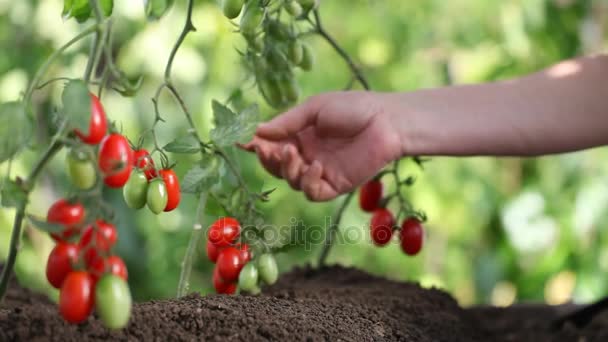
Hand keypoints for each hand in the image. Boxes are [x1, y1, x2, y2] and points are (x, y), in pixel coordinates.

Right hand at [243, 91, 403, 200]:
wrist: (387, 121)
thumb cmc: (354, 108)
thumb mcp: (314, 109)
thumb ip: (287, 123)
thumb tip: (256, 132)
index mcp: (300, 135)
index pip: (272, 144)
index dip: (257, 145)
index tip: (242, 141)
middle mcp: (307, 155)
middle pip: (277, 167)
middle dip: (268, 160)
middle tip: (268, 149)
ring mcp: (320, 172)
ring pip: (291, 181)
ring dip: (287, 169)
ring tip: (293, 153)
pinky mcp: (335, 186)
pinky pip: (312, 192)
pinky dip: (308, 182)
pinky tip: (315, 166)